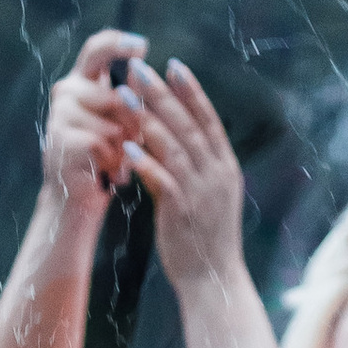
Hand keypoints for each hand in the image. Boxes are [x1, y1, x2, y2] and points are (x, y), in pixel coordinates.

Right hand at [41, 28, 146, 220]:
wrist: (77, 200)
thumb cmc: (103, 159)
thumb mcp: (120, 123)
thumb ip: (127, 97)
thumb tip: (141, 72)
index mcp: (81, 83)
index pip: (96, 49)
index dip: (118, 43)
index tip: (142, 46)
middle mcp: (66, 92)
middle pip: (116, 94)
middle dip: (132, 123)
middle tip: (129, 144)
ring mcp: (60, 115)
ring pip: (113, 124)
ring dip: (123, 148)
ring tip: (114, 162)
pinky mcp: (62, 139)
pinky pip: (104, 143)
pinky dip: (113, 163)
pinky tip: (107, 173)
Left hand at [126, 60, 245, 298]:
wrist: (212, 281)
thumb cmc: (204, 240)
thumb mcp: (207, 198)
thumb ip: (195, 168)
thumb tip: (174, 142)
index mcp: (225, 167)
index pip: (208, 119)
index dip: (191, 91)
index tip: (173, 65)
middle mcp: (217, 174)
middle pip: (187, 124)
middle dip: (162, 93)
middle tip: (139, 68)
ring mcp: (201, 191)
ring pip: (172, 145)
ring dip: (146, 117)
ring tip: (122, 95)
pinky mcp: (182, 210)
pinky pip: (162, 178)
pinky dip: (144, 159)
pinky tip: (126, 143)